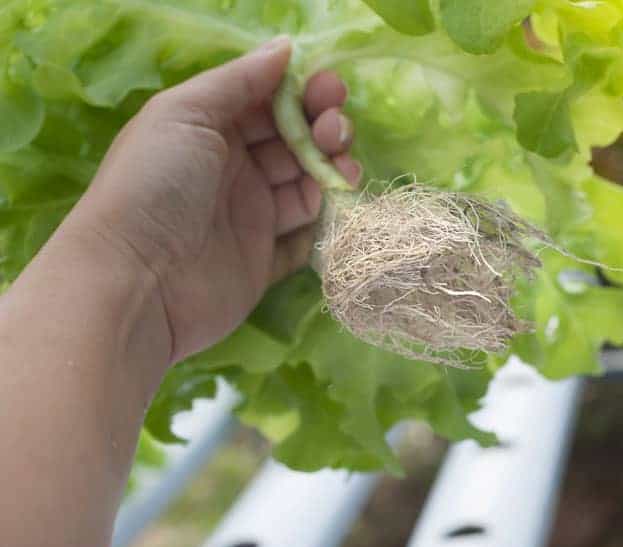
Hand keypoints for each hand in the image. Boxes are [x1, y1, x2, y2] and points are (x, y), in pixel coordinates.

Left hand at [67, 36, 359, 362]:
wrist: (137, 281)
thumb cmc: (156, 185)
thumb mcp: (186, 113)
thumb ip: (238, 80)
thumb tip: (286, 47)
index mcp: (211, 130)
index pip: (269, 103)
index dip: (302, 93)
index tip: (329, 91)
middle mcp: (233, 170)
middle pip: (294, 142)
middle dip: (324, 129)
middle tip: (336, 132)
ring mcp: (250, 216)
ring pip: (307, 185)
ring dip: (331, 170)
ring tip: (343, 170)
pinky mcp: (264, 259)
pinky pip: (304, 235)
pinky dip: (324, 220)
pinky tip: (333, 206)